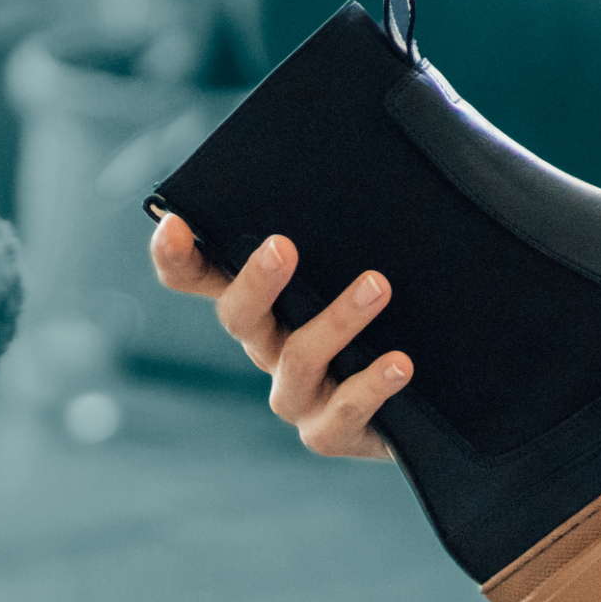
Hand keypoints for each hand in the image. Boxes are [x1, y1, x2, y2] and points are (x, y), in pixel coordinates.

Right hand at [152, 212, 409, 460]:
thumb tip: (363, 170)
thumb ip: (339, 234)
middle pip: (237, 317)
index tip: (176, 224)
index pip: (196, 278)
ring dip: (337, 319)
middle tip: (282, 247)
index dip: (175, 256)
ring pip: (298, 357)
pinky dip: (370, 385)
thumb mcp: (356, 269)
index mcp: (260, 302)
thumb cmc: (385, 315)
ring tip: (377, 285)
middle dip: (255, 282)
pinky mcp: (328, 431)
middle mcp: (265, 347)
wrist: (424, 397)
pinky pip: (342, 410)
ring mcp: (293, 394)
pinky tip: (398, 363)